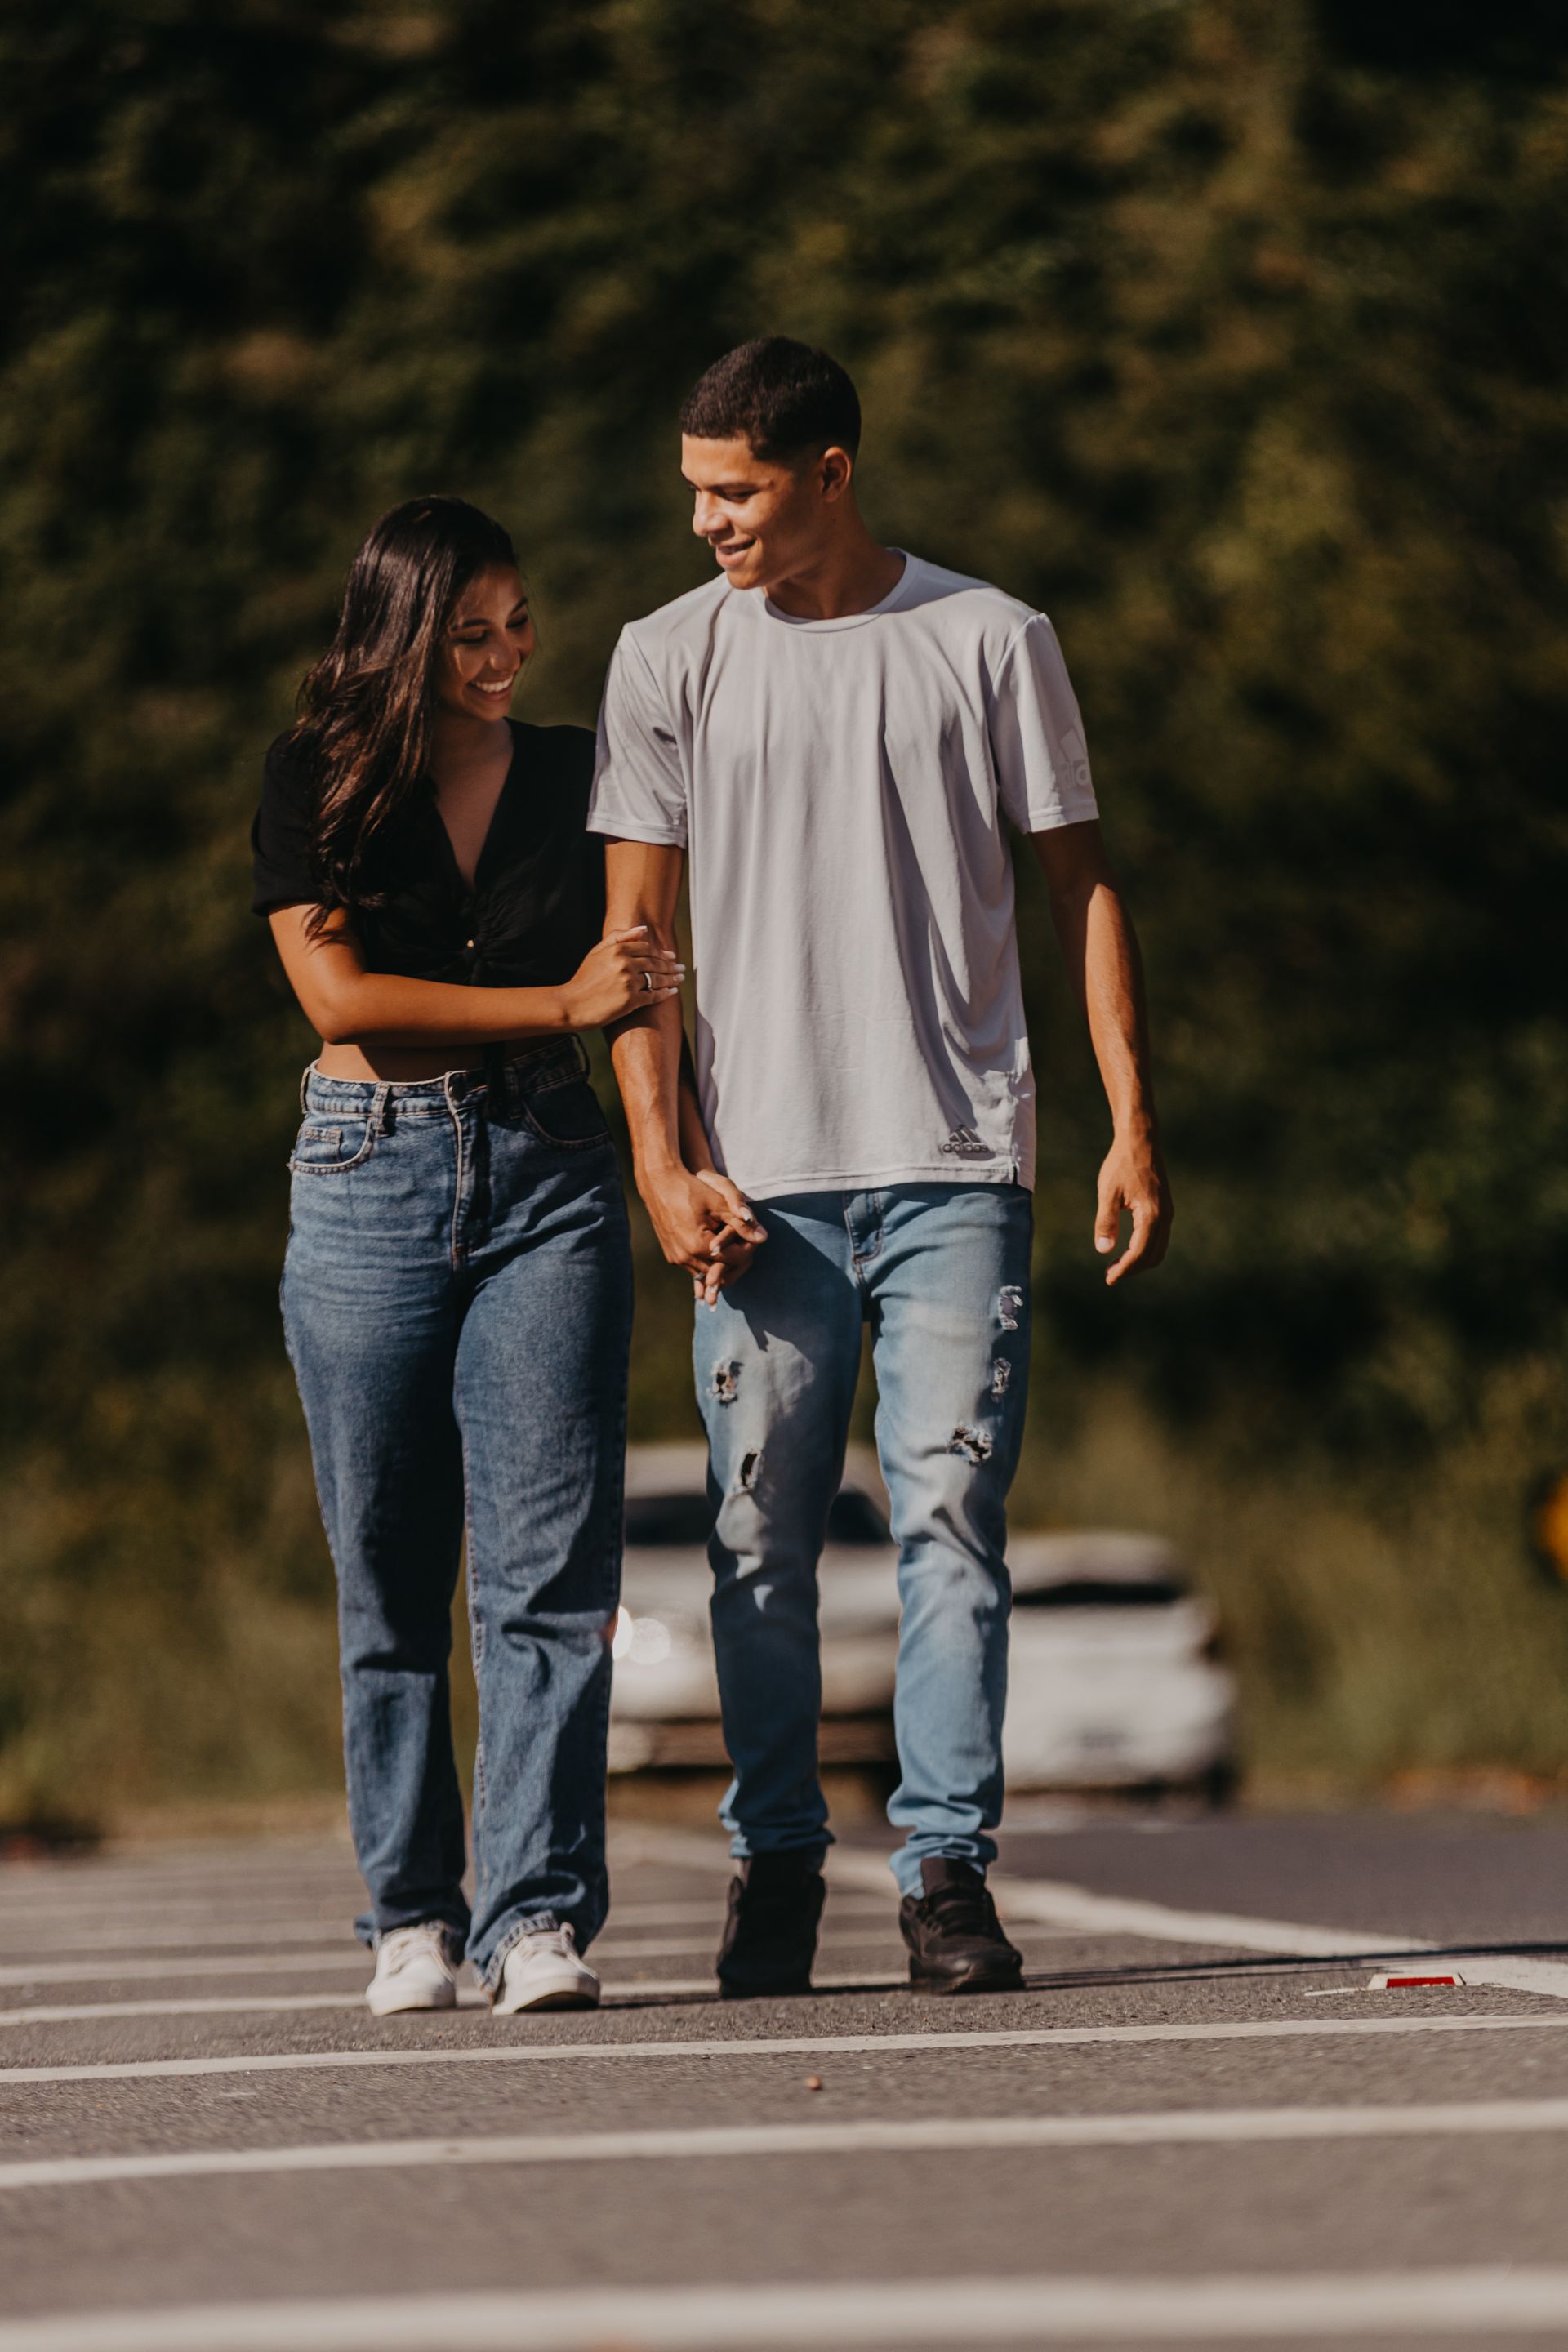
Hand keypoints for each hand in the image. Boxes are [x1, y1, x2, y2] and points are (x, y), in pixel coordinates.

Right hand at [564, 927, 683, 1028]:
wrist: (572, 1004)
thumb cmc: (583, 979)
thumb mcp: (596, 952)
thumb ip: (619, 938)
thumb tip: (644, 929)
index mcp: (617, 950)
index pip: (646, 948)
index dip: (660, 952)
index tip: (670, 956)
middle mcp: (625, 964)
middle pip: (654, 963)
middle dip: (670, 966)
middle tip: (680, 968)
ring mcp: (629, 982)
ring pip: (656, 979)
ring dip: (671, 979)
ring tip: (679, 978)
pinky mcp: (630, 1001)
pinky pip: (653, 996)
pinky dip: (664, 994)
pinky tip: (672, 992)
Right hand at [640, 1165, 756, 1305]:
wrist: (659, 1182)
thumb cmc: (691, 1189)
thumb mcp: (719, 1203)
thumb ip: (742, 1223)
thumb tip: (764, 1237)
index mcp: (698, 1245)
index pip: (732, 1259)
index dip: (746, 1250)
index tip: (753, 1239)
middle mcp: (684, 1257)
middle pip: (719, 1269)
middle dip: (734, 1261)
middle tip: (746, 1247)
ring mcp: (675, 1257)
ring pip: (706, 1271)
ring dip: (720, 1263)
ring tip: (733, 1249)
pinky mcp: (671, 1254)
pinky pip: (693, 1266)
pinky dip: (706, 1261)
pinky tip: (716, 1252)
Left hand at [1094, 1129, 1171, 1285]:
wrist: (1140, 1140)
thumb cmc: (1121, 1163)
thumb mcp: (1107, 1193)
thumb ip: (1106, 1222)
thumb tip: (1103, 1250)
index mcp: (1151, 1215)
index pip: (1139, 1253)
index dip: (1124, 1269)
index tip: (1109, 1279)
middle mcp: (1164, 1216)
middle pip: (1152, 1256)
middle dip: (1132, 1268)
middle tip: (1110, 1274)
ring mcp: (1167, 1212)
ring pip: (1158, 1248)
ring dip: (1139, 1261)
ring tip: (1117, 1264)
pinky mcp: (1165, 1207)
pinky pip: (1159, 1237)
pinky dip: (1145, 1249)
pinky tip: (1128, 1247)